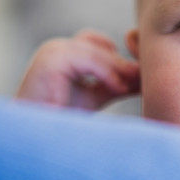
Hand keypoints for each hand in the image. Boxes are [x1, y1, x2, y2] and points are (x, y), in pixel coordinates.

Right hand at [16, 29, 139, 109]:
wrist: (34, 136)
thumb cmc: (61, 118)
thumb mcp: (96, 96)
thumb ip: (117, 84)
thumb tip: (145, 78)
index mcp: (64, 53)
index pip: (99, 43)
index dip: (118, 59)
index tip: (136, 79)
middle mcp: (57, 48)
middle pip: (100, 45)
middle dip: (122, 64)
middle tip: (142, 80)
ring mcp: (52, 51)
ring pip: (97, 52)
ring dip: (117, 69)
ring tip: (130, 87)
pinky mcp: (52, 61)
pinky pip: (88, 60)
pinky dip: (107, 74)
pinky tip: (118, 89)